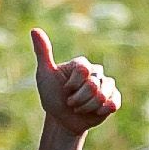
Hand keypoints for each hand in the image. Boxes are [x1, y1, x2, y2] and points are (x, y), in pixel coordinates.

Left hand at [29, 26, 119, 142]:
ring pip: (103, 95)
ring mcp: (106, 86)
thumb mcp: (45, 75)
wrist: (61, 120)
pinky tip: (95, 112)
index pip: (84, 70)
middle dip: (78, 99)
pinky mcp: (112, 99)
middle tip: (70, 102)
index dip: (73, 84)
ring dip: (87, 107)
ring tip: (79, 108)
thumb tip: (34, 30)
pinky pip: (113, 103)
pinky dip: (101, 110)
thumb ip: (43, 52)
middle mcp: (96, 73)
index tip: (64, 89)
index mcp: (82, 65)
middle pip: (93, 84)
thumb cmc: (52, 96)